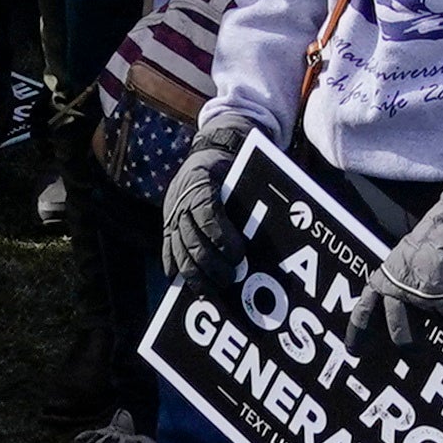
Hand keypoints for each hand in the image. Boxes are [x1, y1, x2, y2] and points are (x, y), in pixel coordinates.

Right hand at [164, 107, 261, 283]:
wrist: (209, 151)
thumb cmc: (232, 163)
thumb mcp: (241, 169)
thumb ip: (249, 194)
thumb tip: (275, 221)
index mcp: (201, 180)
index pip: (207, 212)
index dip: (220, 236)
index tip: (238, 255)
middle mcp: (181, 197)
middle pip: (191, 236)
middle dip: (209, 263)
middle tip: (229, 280)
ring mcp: (171, 211)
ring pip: (178, 247)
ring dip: (193, 272)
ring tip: (209, 291)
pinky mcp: (167, 222)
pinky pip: (167, 246)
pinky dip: (173, 265)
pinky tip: (178, 282)